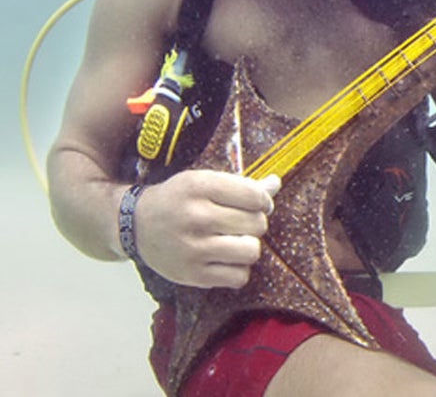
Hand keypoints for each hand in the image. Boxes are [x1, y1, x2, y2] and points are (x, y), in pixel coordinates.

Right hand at [133, 170, 279, 288]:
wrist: (136, 225)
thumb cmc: (179, 200)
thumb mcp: (204, 182)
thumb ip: (242, 185)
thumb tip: (276, 184)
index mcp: (199, 186)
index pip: (255, 196)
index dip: (264, 202)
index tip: (257, 205)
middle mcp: (195, 216)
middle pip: (257, 224)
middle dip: (255, 223)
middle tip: (241, 224)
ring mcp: (193, 248)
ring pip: (251, 251)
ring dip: (248, 247)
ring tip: (235, 241)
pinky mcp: (192, 274)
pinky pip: (239, 277)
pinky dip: (238, 269)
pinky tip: (225, 259)